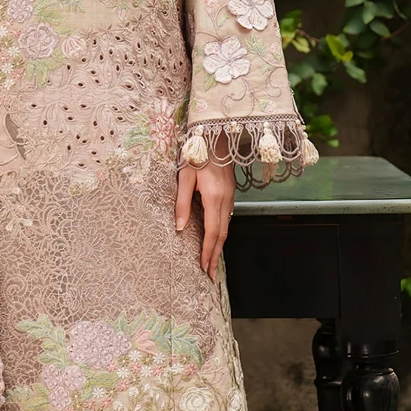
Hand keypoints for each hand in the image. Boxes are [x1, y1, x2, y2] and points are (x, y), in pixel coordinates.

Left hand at [175, 148, 235, 278]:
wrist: (215, 136)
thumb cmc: (196, 154)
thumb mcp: (184, 177)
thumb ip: (181, 203)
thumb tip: (180, 228)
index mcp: (213, 198)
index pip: (212, 233)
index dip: (208, 252)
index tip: (204, 268)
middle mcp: (225, 200)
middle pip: (221, 235)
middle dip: (215, 256)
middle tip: (209, 274)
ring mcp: (230, 197)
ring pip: (226, 228)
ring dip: (219, 246)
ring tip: (211, 262)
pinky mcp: (229, 193)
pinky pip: (227, 219)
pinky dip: (221, 233)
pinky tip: (216, 239)